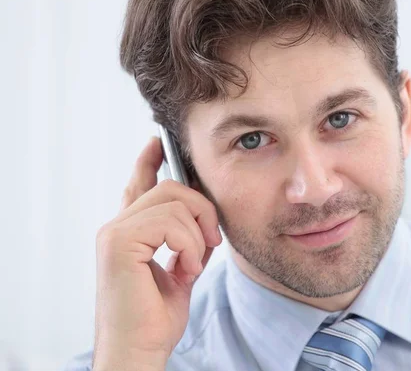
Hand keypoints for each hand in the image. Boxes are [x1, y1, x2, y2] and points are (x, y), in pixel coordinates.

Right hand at [92, 136, 221, 370]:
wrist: (140, 350)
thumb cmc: (156, 317)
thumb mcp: (181, 268)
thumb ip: (186, 239)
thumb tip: (204, 216)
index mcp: (130, 232)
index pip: (139, 184)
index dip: (150, 161)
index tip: (159, 143)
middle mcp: (117, 226)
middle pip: (171, 188)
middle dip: (202, 210)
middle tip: (212, 240)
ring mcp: (115, 232)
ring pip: (175, 202)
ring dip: (198, 236)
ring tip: (193, 265)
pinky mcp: (118, 242)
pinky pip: (172, 223)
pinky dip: (190, 247)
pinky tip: (185, 270)